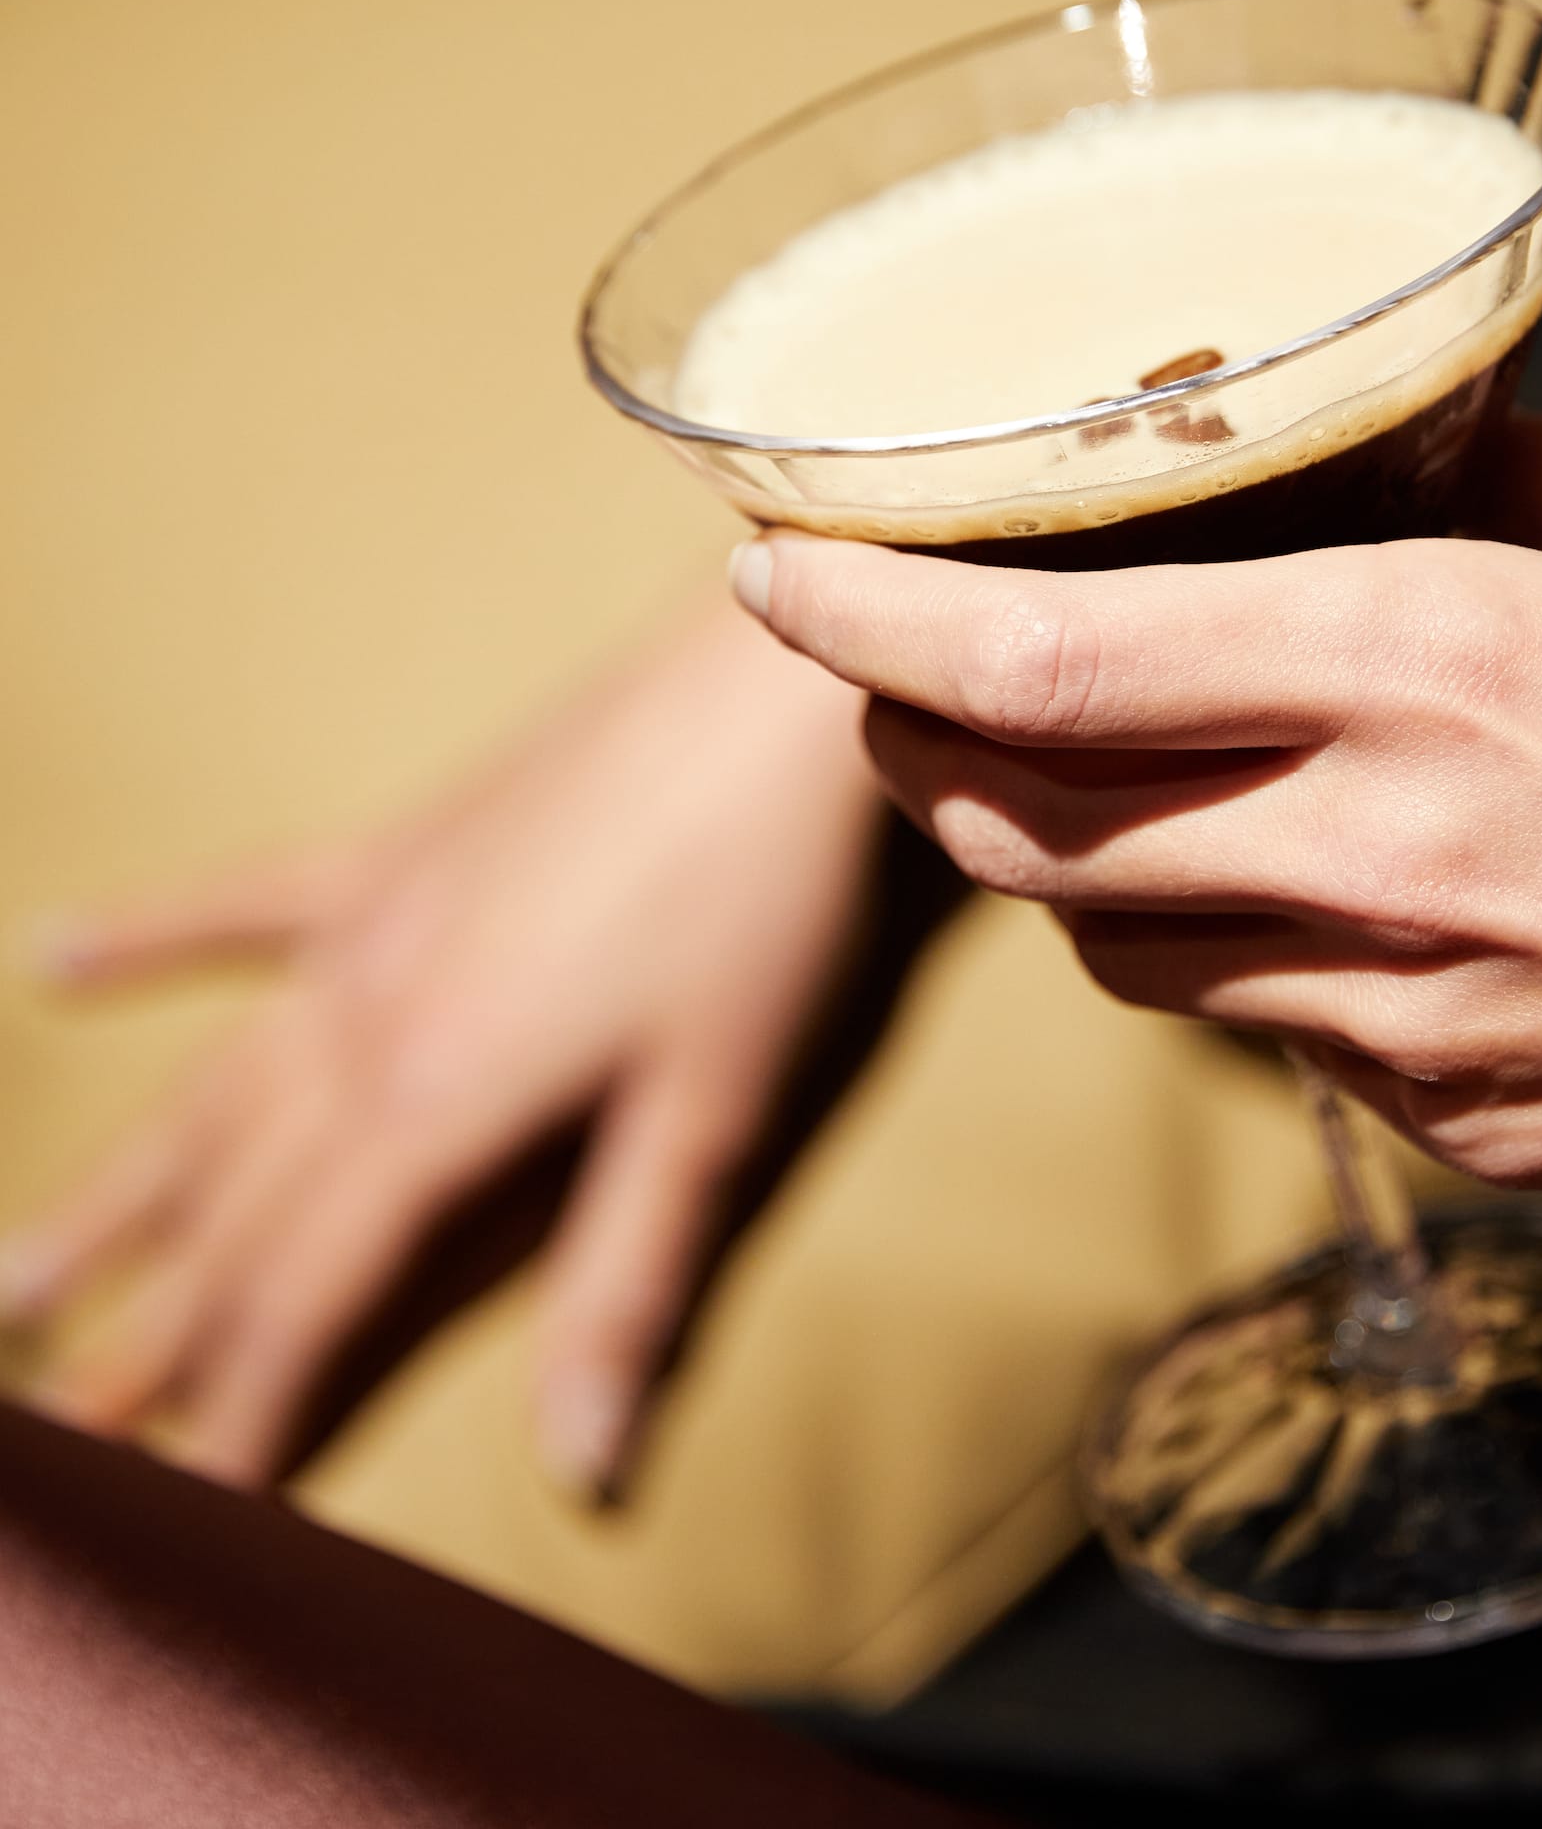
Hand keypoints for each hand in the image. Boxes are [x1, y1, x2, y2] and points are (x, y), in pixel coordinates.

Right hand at [6, 605, 878, 1493]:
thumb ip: (628, 1292)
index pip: (302, 1304)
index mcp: (439, 1108)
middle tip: (57, 1449)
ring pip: (206, 1087)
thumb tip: (580, 1477)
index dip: (240, 1423)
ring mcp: (370, 923)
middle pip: (229, 1216)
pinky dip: (152, 936)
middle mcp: (364, 1021)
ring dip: (113, 1194)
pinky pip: (245, 903)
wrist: (780, 696)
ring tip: (8, 1287)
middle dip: (145, 1341)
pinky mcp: (404, 844)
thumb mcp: (718, 1118)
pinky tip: (53, 953)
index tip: (175, 1527)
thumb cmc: (769, 909)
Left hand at [733, 418, 1541, 1289]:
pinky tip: (1238, 893)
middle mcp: (1373, 843)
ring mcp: (1389, 1006)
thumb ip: (1527, 491)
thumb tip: (1423, 448)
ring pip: (1102, 940)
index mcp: (1429, 665)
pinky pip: (1239, 1024)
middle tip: (873, 698)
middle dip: (901, 757)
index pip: (1046, 661)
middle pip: (1014, 825)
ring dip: (1031, 862)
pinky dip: (1187, 948)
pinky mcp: (1427, 1112)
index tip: (777, 585)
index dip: (869, 628)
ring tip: (1037, 788)